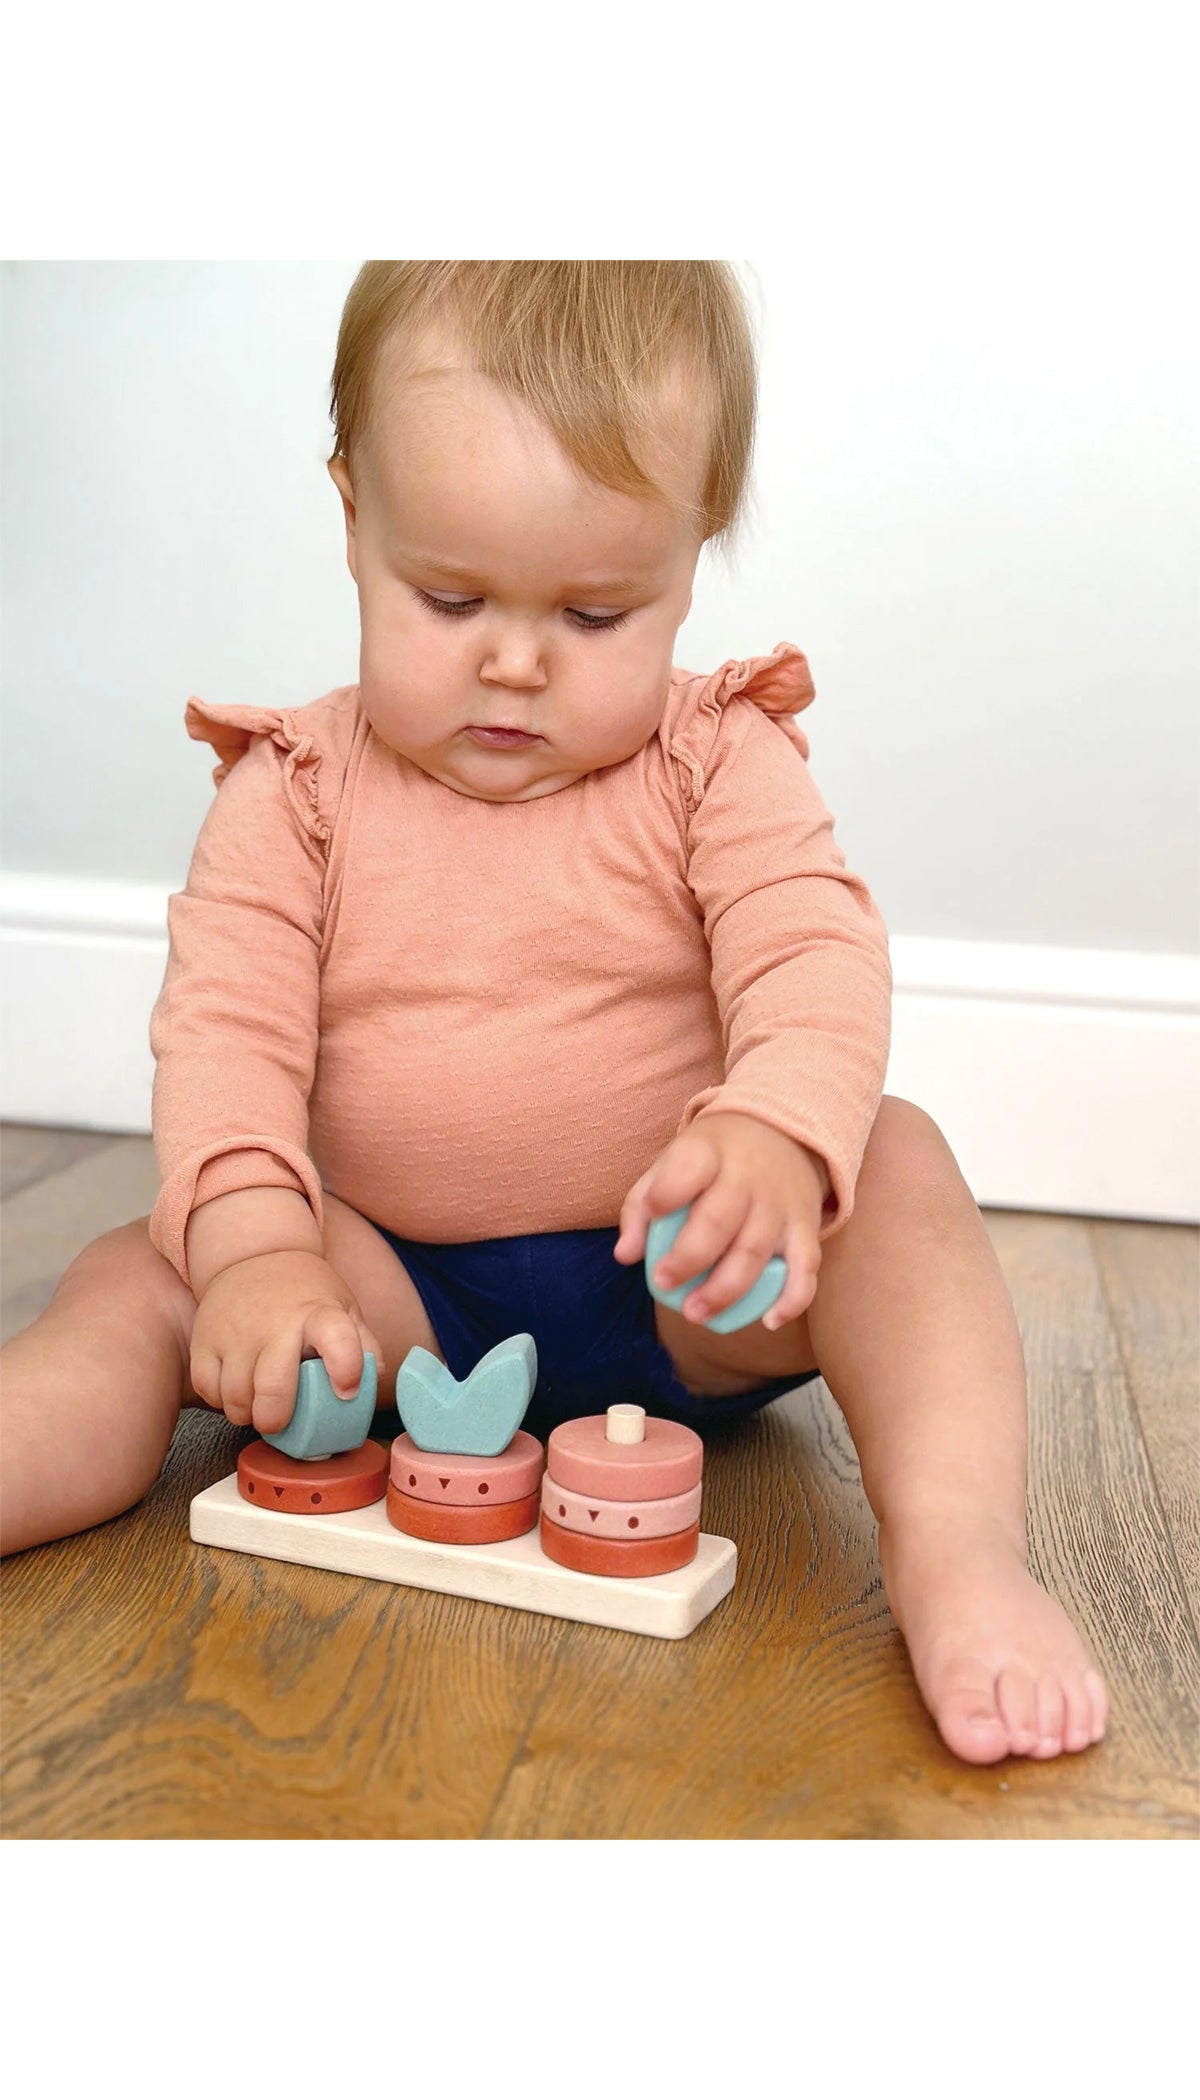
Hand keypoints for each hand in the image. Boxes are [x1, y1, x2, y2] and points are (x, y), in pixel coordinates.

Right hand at [189, 1250, 383, 1437]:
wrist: (255, 1255)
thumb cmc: (305, 1294)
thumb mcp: (343, 1307)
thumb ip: (363, 1346)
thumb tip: (371, 1383)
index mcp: (319, 1313)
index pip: (337, 1337)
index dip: (344, 1368)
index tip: (345, 1391)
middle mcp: (276, 1322)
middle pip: (272, 1386)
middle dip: (276, 1419)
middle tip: (279, 1422)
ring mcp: (236, 1331)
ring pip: (235, 1396)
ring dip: (247, 1414)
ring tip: (257, 1406)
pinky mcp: (204, 1338)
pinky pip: (207, 1388)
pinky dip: (219, 1401)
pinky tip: (234, 1391)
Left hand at [613, 1111, 827, 1330]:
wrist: (785, 1133)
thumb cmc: (714, 1158)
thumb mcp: (674, 1162)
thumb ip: (642, 1205)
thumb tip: (625, 1255)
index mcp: (708, 1153)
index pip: (689, 1168)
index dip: (668, 1193)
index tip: (655, 1213)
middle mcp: (747, 1178)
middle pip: (719, 1221)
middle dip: (689, 1259)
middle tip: (665, 1285)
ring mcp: (779, 1205)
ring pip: (755, 1251)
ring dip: (725, 1290)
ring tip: (695, 1313)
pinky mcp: (806, 1227)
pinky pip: (806, 1267)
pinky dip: (793, 1298)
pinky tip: (770, 1321)